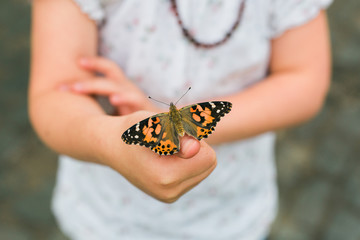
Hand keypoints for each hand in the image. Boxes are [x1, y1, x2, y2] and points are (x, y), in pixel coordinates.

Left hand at [61, 56, 160, 114]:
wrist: (167, 131)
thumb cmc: (138, 121)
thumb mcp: (119, 113)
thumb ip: (103, 108)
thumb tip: (79, 110)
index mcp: (124, 87)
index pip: (109, 68)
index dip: (94, 63)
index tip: (75, 64)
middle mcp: (130, 89)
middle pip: (109, 74)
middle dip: (86, 77)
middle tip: (64, 86)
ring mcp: (138, 98)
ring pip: (116, 85)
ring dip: (95, 85)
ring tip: (77, 88)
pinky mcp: (146, 109)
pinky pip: (135, 100)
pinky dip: (124, 98)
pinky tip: (114, 99)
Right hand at [92, 111, 216, 202]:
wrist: (113, 147)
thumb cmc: (134, 129)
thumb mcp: (153, 123)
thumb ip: (175, 133)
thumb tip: (195, 147)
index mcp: (165, 177)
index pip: (207, 156)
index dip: (193, 139)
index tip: (174, 134)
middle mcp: (169, 192)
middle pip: (209, 164)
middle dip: (195, 147)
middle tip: (171, 140)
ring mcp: (170, 196)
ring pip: (204, 169)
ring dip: (191, 155)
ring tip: (166, 149)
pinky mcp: (171, 195)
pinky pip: (195, 175)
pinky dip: (186, 163)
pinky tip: (166, 159)